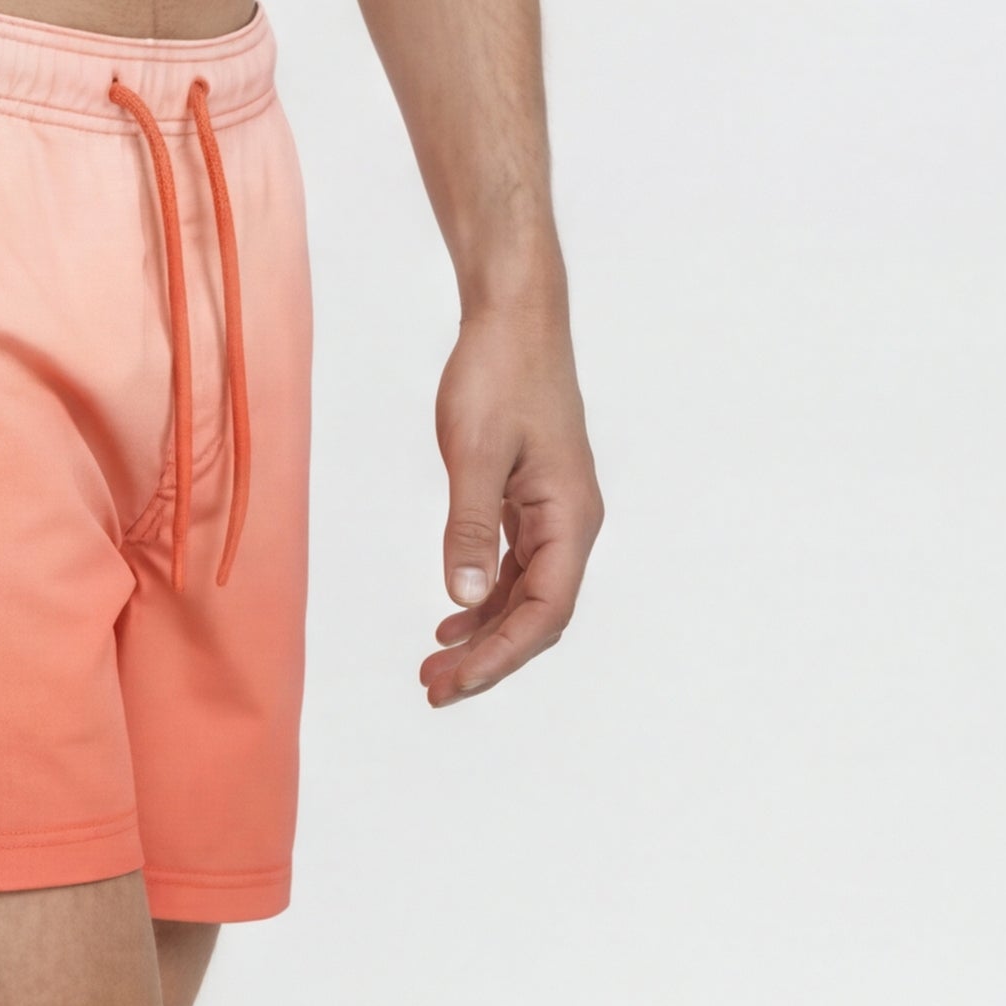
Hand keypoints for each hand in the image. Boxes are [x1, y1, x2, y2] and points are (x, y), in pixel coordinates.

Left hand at [424, 305, 600, 704]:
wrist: (515, 318)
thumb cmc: (501, 374)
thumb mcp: (475, 453)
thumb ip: (470, 527)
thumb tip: (463, 595)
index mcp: (570, 517)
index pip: (544, 610)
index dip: (500, 654)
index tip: (455, 680)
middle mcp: (572, 522)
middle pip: (538, 614)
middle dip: (489, 656)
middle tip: (433, 687)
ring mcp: (554, 512)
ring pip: (525, 594)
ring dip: (484, 632)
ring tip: (435, 664)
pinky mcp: (533, 499)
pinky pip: (516, 566)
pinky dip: (485, 596)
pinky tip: (452, 615)